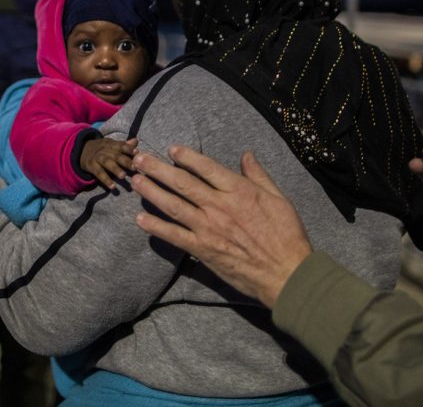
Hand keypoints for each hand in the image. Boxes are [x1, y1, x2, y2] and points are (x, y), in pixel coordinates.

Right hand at [80, 137, 136, 189]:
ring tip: (123, 176)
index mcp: (111, 144)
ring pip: (107, 163)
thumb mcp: (112, 145)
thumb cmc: (103, 149)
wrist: (82, 150)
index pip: (121, 145)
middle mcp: (104, 150)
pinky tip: (113, 187)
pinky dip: (106, 180)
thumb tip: (136, 141)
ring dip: (115, 169)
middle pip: (115, 154)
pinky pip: (99, 173)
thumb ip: (124, 145)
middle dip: (125, 161)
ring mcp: (97, 158)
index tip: (137, 153)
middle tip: (134, 168)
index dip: (128, 148)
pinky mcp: (91, 166)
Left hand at [132, 146, 311, 308]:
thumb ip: (258, 175)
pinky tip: (140, 218)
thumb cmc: (287, 235)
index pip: (206, 167)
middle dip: (158, 169)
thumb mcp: (279, 198)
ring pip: (173, 205)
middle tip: (139, 159)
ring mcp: (209, 228)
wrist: (286, 273)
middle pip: (182, 182)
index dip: (186, 156)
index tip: (171, 149)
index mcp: (239, 191)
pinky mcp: (203, 250)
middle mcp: (219, 206)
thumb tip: (246, 155)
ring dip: (152, 191)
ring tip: (135, 180)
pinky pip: (174, 236)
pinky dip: (156, 227)